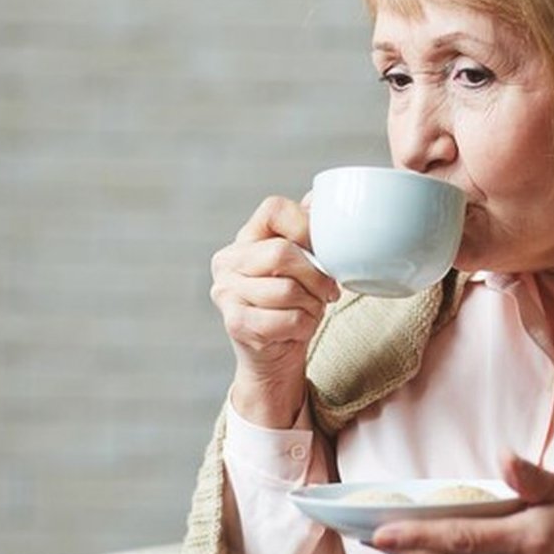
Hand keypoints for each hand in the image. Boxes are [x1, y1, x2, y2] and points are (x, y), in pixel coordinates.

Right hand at [210, 195, 339, 427]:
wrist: (275, 356)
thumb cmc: (294, 304)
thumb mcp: (304, 264)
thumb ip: (310, 231)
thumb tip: (325, 197)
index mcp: (245, 238)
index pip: (274, 209)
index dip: (306, 225)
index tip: (323, 250)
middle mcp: (227, 261)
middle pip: (283, 252)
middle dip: (316, 276)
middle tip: (328, 291)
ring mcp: (226, 292)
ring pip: (287, 290)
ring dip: (311, 305)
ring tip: (310, 310)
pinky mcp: (234, 323)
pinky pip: (286, 319)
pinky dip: (303, 325)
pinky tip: (299, 328)